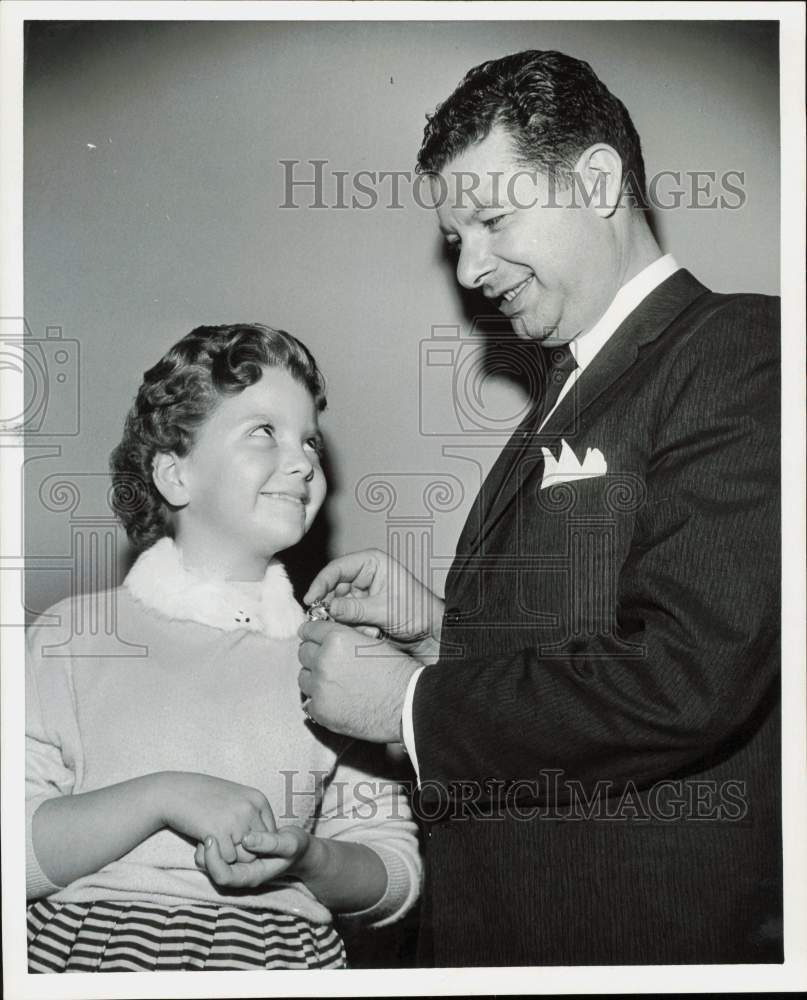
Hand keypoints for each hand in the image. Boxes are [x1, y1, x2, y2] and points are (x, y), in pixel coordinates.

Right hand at [158, 772, 275, 862]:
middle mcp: (252, 808)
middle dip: (243, 852)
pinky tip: (204, 840)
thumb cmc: (203, 797)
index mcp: (258, 799)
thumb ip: (250, 816)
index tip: (237, 839)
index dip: (254, 843)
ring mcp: (237, 820)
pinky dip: (216, 856)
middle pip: (260, 848)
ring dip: (229, 855)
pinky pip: (227, 860)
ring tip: (215, 840)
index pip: (271, 835)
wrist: (174, 792)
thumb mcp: (235, 800)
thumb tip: (265, 844)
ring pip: (245, 857)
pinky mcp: (220, 832)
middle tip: (223, 841)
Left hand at [194, 827, 312, 889]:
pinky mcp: (235, 855)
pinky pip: (215, 854)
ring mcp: (237, 865)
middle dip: (204, 855)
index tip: (211, 838)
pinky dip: (211, 843)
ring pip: (209, 865)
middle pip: (211, 872)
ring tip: (206, 830)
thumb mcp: (289, 844)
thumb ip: (270, 843)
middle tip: (205, 833)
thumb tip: (246, 839)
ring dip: (204, 850)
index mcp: (251, 875)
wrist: (299, 849)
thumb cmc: (295, 847)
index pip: (223, 877)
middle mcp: (241, 874)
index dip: (213, 860)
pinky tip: (214, 827)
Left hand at [297, 620, 416, 741]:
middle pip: (303, 652)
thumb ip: (346, 639)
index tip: (311, 637)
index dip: (312, 633)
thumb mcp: (372, 643)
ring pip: (304, 678)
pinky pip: (309, 702)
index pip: (309, 630)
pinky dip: (319, 701)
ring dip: (314, 678)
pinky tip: (336, 701)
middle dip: (313, 655)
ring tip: (333, 683)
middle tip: (326, 662)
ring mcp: (320, 688)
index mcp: (337, 639)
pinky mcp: (321, 711)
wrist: (409, 704)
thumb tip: (329, 640)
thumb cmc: (398, 673)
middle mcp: (324, 661)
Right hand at [304, 548, 443, 655]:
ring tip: (369, 630)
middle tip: (335, 623)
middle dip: (335, 609)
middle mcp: (364, 576)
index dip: (321, 583)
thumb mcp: (385, 609)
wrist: (431, 634)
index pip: (337, 568)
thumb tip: (327, 607)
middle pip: (332, 589)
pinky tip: (372, 634)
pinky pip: (345, 620)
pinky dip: (353, 629)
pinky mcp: (361, 612)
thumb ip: (354, 609)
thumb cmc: (418, 612)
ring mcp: (362, 595)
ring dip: (347, 622)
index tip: (311, 600)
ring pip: (337, 608)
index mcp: (372, 563)